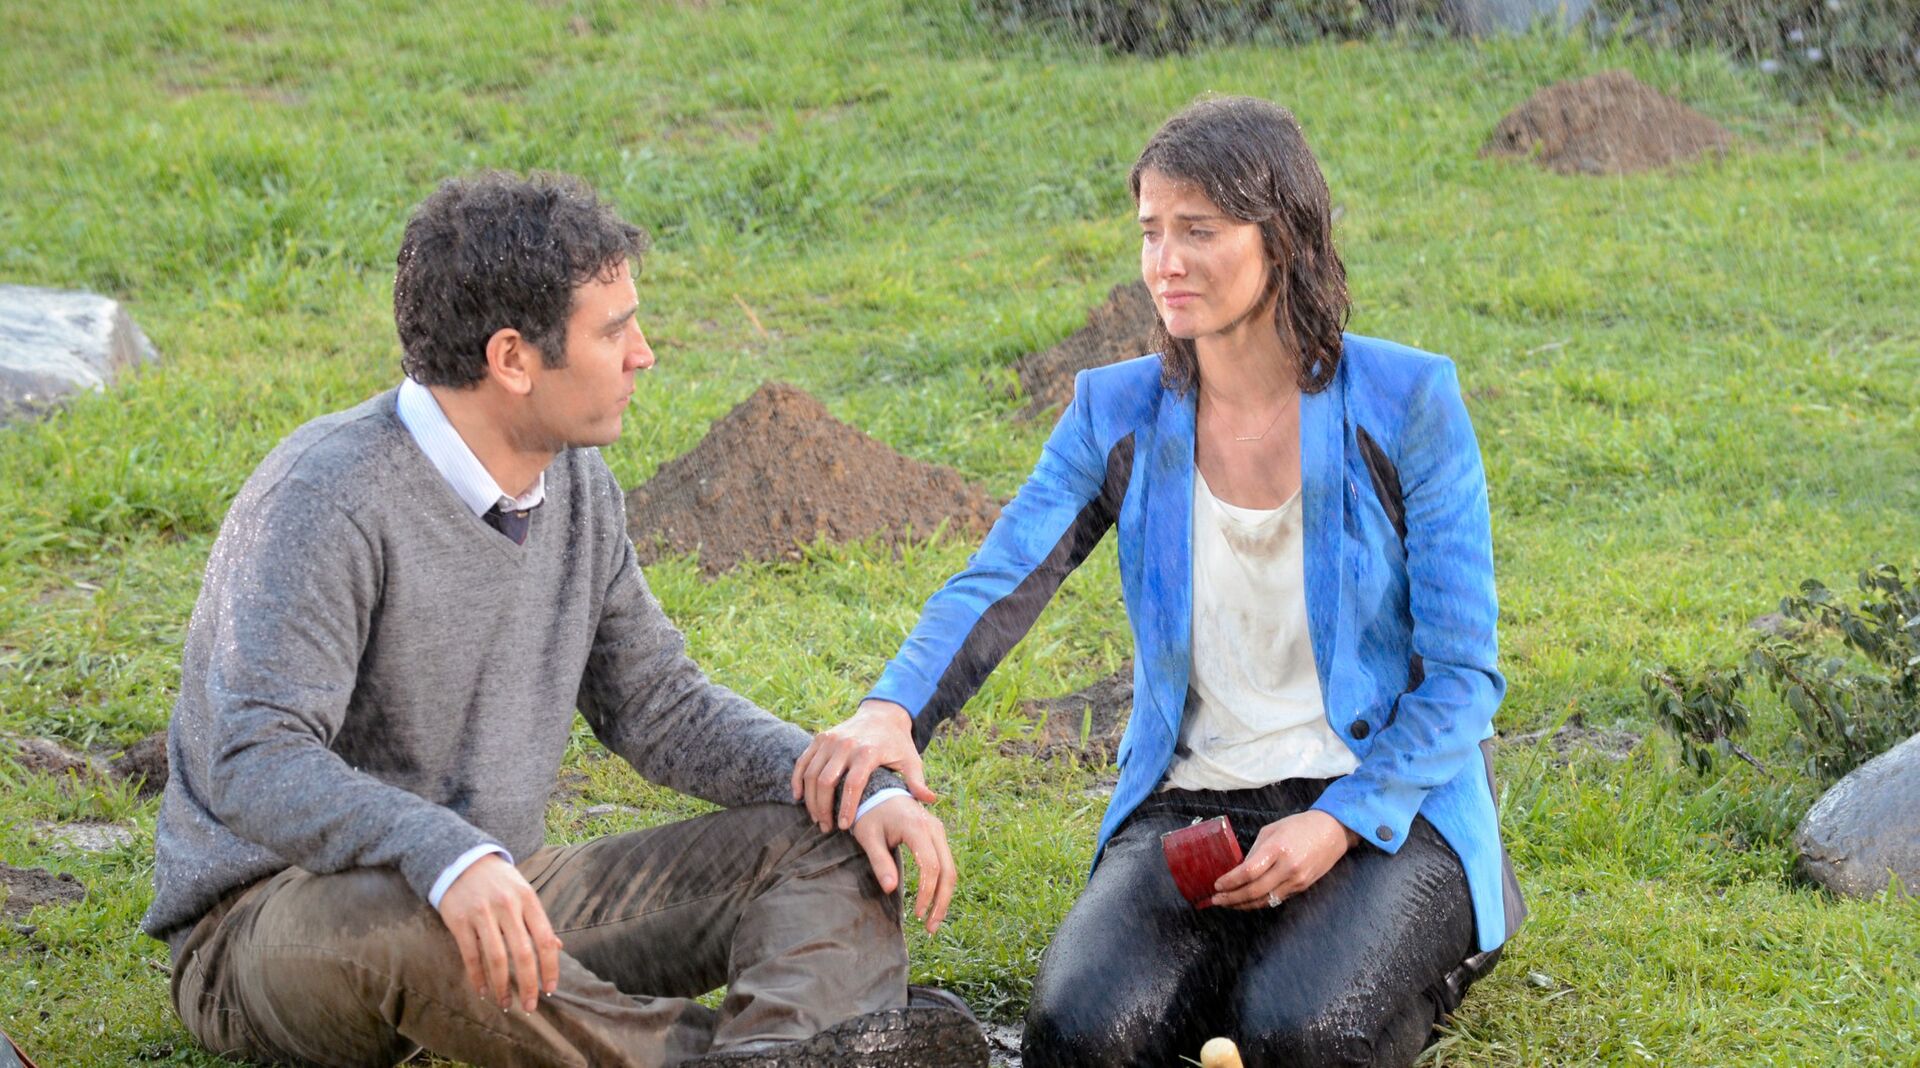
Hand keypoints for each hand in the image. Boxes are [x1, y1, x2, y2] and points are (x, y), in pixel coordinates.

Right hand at [437, 854, 562, 1011]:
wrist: (461, 859)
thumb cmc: (499, 881)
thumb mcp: (523, 892)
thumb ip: (538, 921)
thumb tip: (557, 948)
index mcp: (528, 899)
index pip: (545, 939)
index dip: (550, 967)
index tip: (550, 989)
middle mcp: (507, 906)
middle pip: (523, 953)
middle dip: (528, 984)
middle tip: (530, 1006)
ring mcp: (482, 913)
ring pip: (496, 958)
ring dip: (502, 986)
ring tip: (505, 1003)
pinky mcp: (459, 921)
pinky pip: (471, 955)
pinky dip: (477, 977)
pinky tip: (483, 991)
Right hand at [792, 699, 935, 831]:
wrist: (882, 714)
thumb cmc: (897, 743)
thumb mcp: (911, 760)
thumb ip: (917, 781)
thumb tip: (931, 801)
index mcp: (868, 751)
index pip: (852, 784)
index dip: (846, 807)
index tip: (843, 827)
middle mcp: (845, 744)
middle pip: (826, 781)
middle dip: (823, 808)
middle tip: (826, 828)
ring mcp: (829, 740)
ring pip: (811, 774)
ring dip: (811, 799)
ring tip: (817, 819)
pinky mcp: (819, 738)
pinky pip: (802, 762)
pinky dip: (797, 780)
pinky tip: (798, 797)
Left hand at [850, 795, 956, 934]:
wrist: (878, 790)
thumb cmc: (870, 814)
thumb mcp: (869, 836)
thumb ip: (880, 862)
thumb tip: (891, 889)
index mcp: (917, 827)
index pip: (930, 866)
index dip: (927, 893)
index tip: (916, 914)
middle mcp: (934, 828)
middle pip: (947, 870)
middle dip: (941, 902)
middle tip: (930, 928)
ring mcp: (938, 831)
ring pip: (950, 869)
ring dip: (944, 897)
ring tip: (933, 922)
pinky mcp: (937, 836)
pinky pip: (945, 864)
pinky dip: (942, 886)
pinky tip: (933, 904)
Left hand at [1209, 810, 1358, 909]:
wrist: (1333, 832)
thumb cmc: (1300, 826)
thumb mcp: (1271, 830)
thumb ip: (1255, 851)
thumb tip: (1238, 870)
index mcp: (1277, 849)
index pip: (1248, 872)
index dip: (1230, 882)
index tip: (1217, 885)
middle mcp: (1287, 868)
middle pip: (1254, 891)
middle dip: (1232, 898)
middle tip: (1216, 899)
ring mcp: (1296, 880)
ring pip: (1265, 900)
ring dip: (1243, 905)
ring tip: (1227, 904)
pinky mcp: (1302, 887)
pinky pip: (1276, 899)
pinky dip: (1259, 902)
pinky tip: (1247, 901)